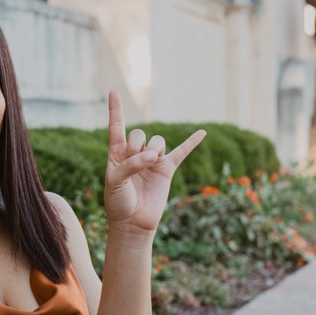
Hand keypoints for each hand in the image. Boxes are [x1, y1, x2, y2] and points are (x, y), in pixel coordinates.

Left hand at [103, 90, 205, 233]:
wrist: (132, 223)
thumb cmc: (118, 202)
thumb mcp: (115, 181)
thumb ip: (131, 164)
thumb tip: (154, 156)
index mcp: (117, 154)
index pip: (117, 126)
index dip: (116, 109)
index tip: (113, 91)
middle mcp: (135, 154)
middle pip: (139, 133)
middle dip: (137, 146)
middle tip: (133, 163)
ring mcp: (152, 161)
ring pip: (157, 141)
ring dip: (154, 150)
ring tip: (149, 164)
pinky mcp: (167, 170)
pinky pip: (182, 152)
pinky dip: (192, 142)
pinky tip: (202, 133)